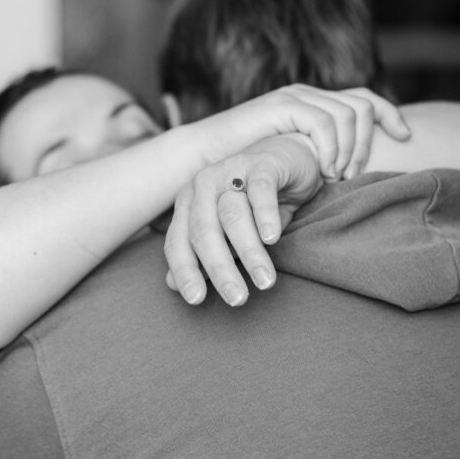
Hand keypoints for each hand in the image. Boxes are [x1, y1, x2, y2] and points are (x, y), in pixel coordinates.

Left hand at [164, 134, 321, 306]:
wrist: (287, 158)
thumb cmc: (253, 202)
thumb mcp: (229, 233)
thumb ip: (204, 256)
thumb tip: (172, 285)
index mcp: (189, 203)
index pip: (178, 241)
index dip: (184, 271)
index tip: (196, 300)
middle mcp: (203, 185)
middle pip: (203, 231)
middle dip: (219, 269)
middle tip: (237, 299)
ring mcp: (230, 170)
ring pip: (232, 214)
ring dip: (249, 251)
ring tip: (265, 280)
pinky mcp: (261, 163)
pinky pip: (260, 190)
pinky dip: (265, 215)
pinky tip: (272, 238)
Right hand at [200, 84, 409, 180]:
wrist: (203, 159)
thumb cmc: (245, 170)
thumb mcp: (293, 163)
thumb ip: (319, 160)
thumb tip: (354, 174)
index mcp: (313, 105)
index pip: (365, 97)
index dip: (390, 114)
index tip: (406, 138)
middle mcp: (308, 94)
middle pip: (364, 103)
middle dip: (368, 142)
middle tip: (354, 174)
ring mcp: (295, 96)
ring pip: (349, 113)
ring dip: (352, 148)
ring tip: (340, 176)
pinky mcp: (282, 105)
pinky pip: (324, 121)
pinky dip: (332, 148)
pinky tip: (324, 170)